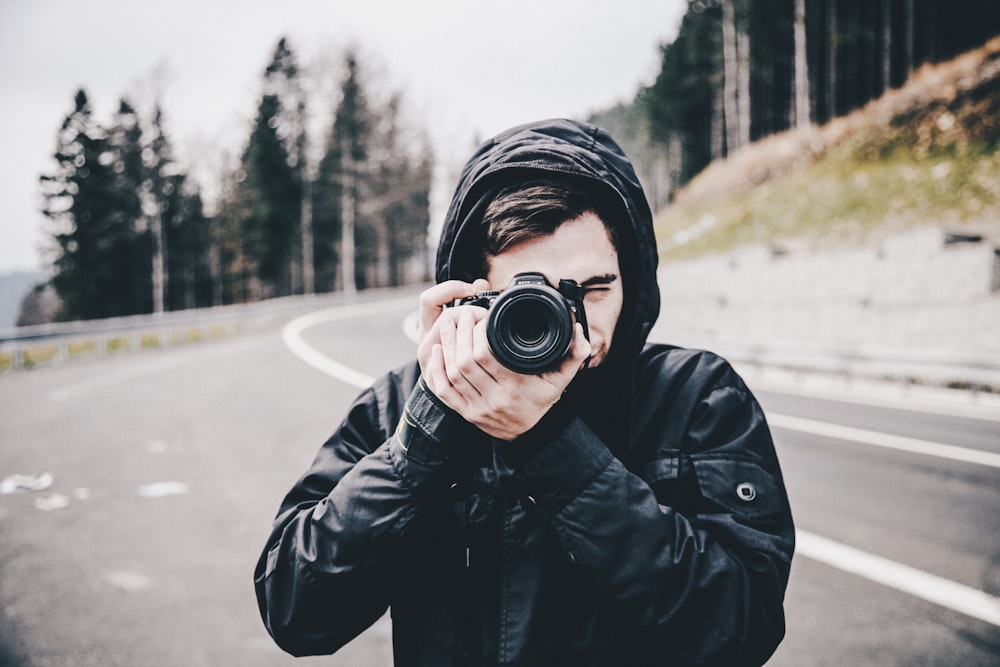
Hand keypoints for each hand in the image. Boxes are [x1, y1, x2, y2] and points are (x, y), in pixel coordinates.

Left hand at [417, 282, 590, 440]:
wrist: (531, 435)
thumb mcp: (561, 379)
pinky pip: (443, 391)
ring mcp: (477, 409)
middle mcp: (494, 400)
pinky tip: (436, 351)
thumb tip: (579, 332)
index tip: (478, 315)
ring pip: (452, 373)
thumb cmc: (542, 400)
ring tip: (447, 324)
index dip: (476, 332)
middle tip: (459, 313)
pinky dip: (436, 370)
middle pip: (465, 361)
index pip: (486, 355)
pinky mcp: (465, 413)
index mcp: (515, 387)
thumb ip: (574, 355)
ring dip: (447, 345)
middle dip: (458, 333)